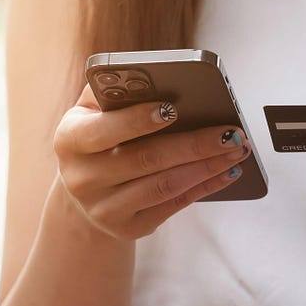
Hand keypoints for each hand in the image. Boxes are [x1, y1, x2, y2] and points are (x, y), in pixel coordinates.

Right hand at [54, 84, 250, 239]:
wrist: (86, 186)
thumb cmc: (99, 135)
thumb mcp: (93, 110)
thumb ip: (114, 90)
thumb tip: (154, 78)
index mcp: (69, 140)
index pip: (105, 130)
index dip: (138, 120)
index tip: (174, 107)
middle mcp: (81, 178)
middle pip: (146, 160)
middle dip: (194, 144)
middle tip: (230, 132)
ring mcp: (103, 208)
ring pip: (164, 186)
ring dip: (207, 167)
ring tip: (236, 149)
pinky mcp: (127, 227)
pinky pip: (172, 206)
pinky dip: (204, 188)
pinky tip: (226, 172)